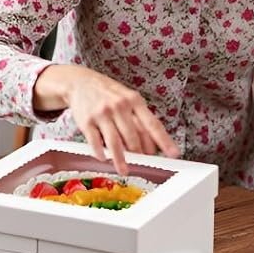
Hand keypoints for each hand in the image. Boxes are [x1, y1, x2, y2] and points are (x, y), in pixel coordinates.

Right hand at [56, 66, 179, 174]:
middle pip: (134, 137)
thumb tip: (152, 144)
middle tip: (144, 163)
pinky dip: (101, 153)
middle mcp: (119, 105)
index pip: (152, 124)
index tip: (173, 153)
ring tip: (124, 170)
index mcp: (134, 100)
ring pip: (115, 143)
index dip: (164, 141)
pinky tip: (104, 158)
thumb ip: (139, 118)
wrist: (80, 82)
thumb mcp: (127, 97)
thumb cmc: (108, 93)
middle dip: (140, 153)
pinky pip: (96, 142)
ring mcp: (102, 113)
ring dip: (120, 160)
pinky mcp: (86, 121)